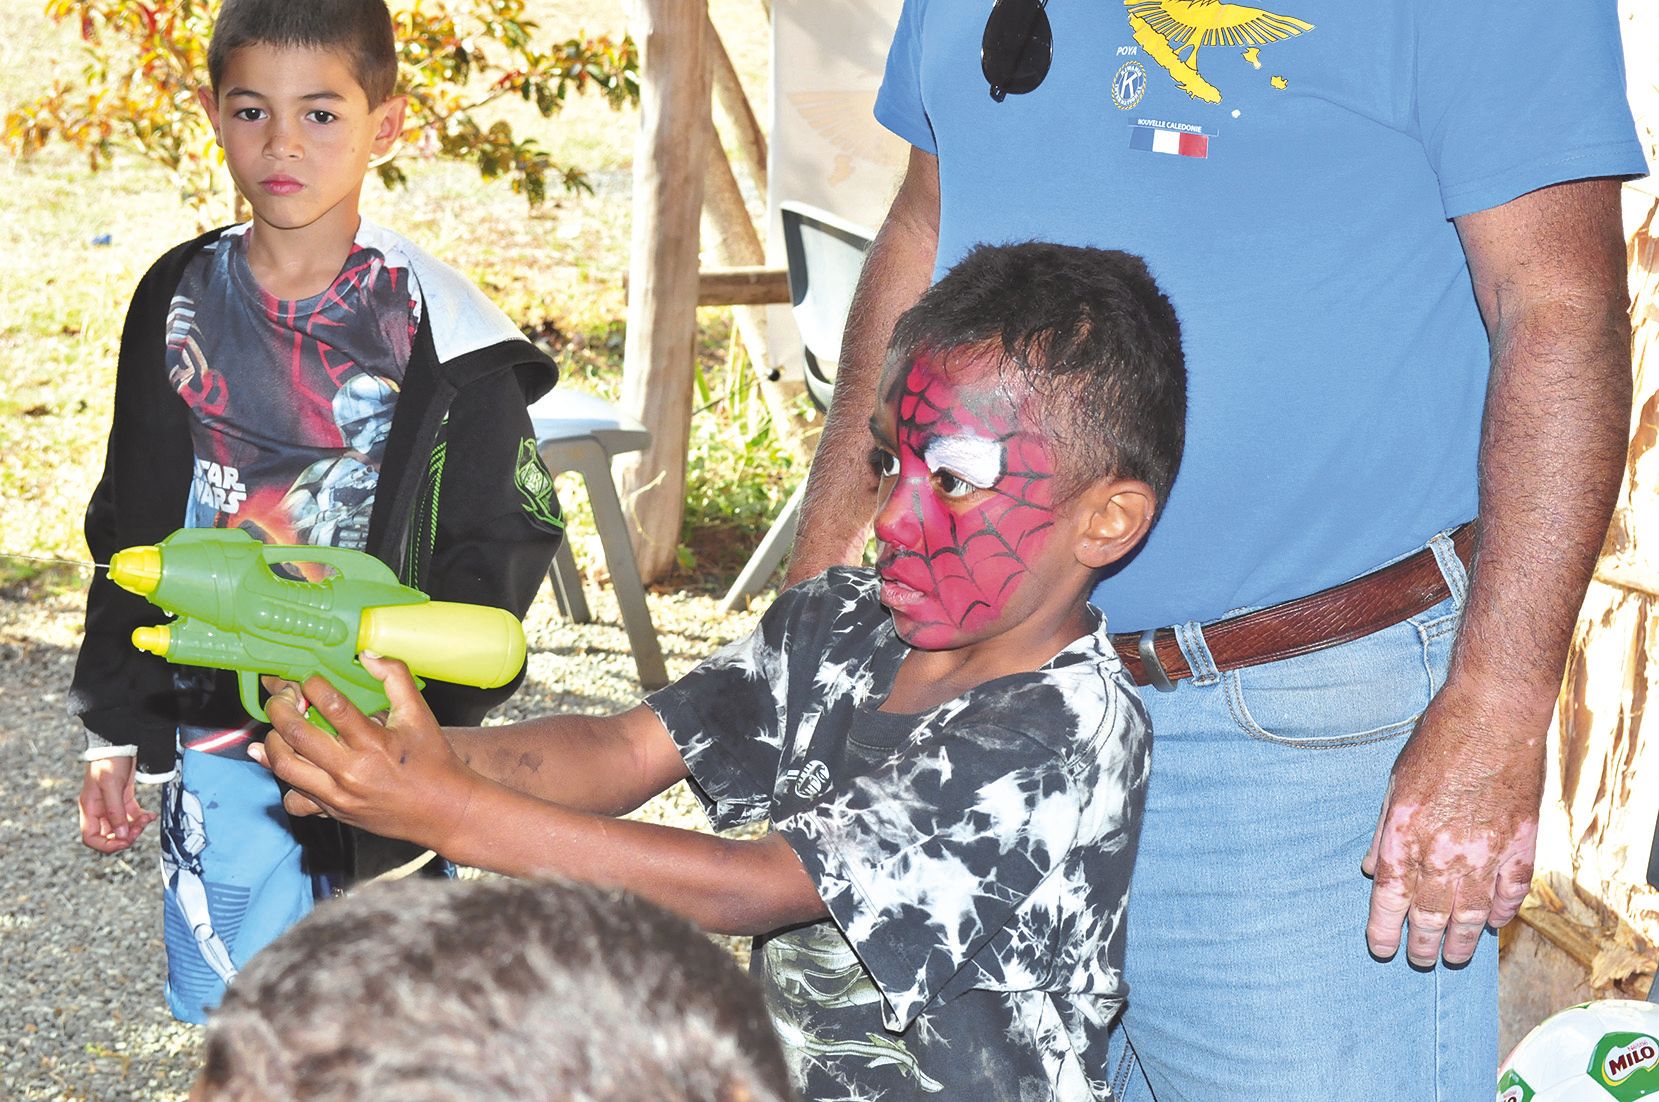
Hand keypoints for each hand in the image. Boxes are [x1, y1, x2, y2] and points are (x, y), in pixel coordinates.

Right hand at [78, 755, 155, 852]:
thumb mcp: (111, 786)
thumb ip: (115, 811)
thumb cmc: (110, 761)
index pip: (91, 837)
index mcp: (89, 808)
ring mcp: (111, 804)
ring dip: (135, 826)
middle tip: (139, 829)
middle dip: (125, 835)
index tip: (125, 841)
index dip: (107, 844)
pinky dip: (140, 817)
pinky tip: (150, 815)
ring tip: (146, 819)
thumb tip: (122, 834)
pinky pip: (131, 815)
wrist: (119, 743)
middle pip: (108, 834)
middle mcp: (98, 809)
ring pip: (122, 826)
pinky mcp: (123, 797)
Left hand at [252, 654, 477, 853]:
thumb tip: (367, 655)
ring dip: (273, 741)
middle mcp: (352, 771)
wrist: (443, 810)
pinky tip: (290, 765)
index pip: (332, 706)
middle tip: (283, 697)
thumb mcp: (419, 714)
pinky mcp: (334, 812)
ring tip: (280, 727)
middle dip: (280, 708)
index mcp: (375, 742)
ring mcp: (339, 795)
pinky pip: (294, 800)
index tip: (310, 679)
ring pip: (285, 767)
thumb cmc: (433, 759)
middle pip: (296, 734)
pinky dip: (286, 782)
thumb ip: (395, 677)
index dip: (313, 685)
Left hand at [1362, 681, 1543, 966]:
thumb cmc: (1439, 740)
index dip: (1383, 929)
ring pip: (1471, 914)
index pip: (1389, 897)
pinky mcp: (1522, 844)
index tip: (1381, 948)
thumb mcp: (1396, 783)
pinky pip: (1512, 892)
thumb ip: (1384, 832)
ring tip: (1453, 957)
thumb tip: (1372, 871)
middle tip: (1419, 960)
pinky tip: (1493, 923)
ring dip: (1460, 940)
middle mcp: (1444, 851)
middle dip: (1422, 944)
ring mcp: (1486, 852)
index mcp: (1405, 834)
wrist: (1494, 715)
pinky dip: (1502, 912)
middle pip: (1430, 914)